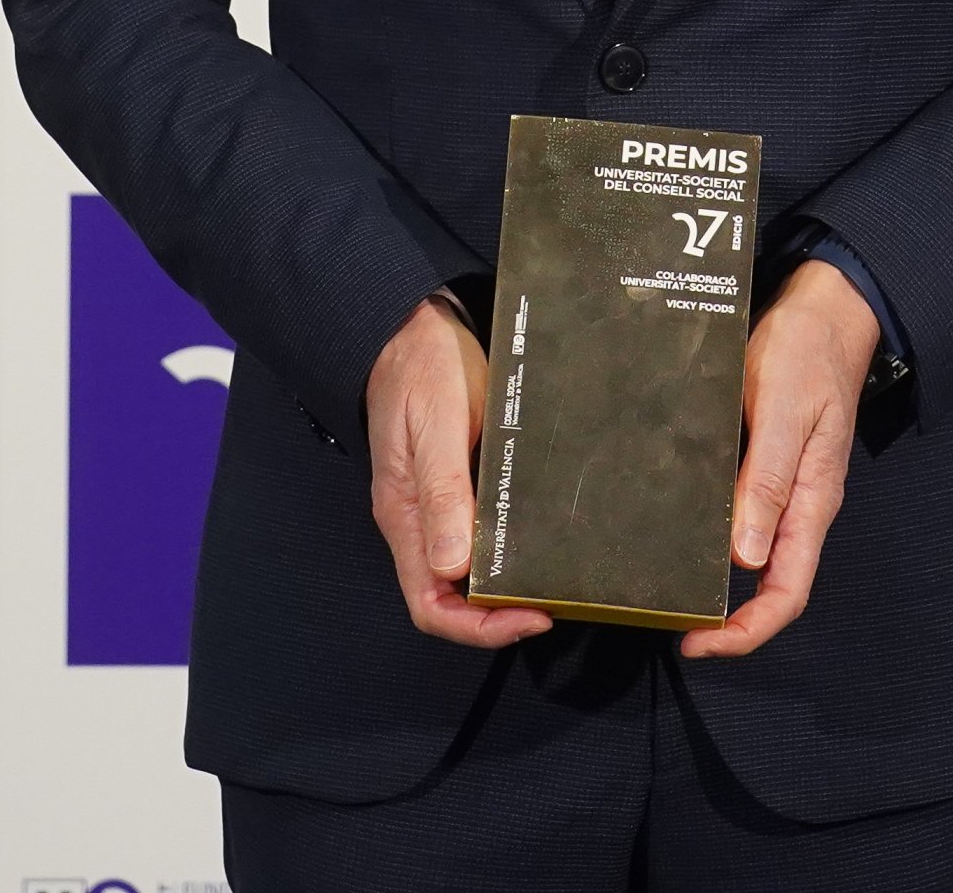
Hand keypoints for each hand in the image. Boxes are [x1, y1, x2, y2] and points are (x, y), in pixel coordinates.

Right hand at [365, 293, 553, 648]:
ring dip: (500, 588)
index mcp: (404, 515)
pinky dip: (502, 552)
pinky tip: (532, 541)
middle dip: (495, 616)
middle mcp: (416, 520)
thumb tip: (453, 565)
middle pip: (448, 599)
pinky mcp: (451, 485)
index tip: (528, 617)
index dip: (477, 627)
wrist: (411, 326)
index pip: (430, 605)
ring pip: (462, 574)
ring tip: (547, 581)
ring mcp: (432, 505)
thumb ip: (442, 494)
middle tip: (548, 604)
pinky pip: (473, 536)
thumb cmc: (420, 368)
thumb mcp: (436, 426)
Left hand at [681, 258, 877, 659]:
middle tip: (677, 627)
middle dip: (731, 621)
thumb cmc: (807, 353)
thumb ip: (766, 482)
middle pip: (775, 587)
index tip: (700, 641)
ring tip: (677, 593)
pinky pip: (753, 522)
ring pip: (762, 559)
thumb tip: (746, 557)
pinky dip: (724, 545)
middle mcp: (804, 505)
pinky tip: (691, 538)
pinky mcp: (774, 467)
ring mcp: (791, 488)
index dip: (747, 630)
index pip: (787, 592)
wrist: (827, 310)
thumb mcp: (781, 412)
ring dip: (726, 587)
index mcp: (813, 502)